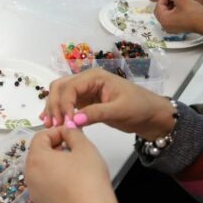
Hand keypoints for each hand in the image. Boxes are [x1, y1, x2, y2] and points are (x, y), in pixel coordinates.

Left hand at [25, 127, 116, 202]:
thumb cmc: (89, 178)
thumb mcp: (85, 148)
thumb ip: (73, 133)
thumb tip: (67, 131)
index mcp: (36, 157)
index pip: (40, 136)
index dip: (57, 132)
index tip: (72, 135)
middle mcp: (29, 174)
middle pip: (38, 153)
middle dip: (54, 148)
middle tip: (74, 150)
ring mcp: (34, 192)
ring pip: (41, 171)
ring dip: (54, 165)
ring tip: (74, 167)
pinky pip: (44, 186)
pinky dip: (54, 181)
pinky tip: (71, 185)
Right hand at [41, 69, 175, 139]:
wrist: (152, 116)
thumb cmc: (140, 108)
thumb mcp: (120, 111)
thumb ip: (96, 114)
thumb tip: (73, 120)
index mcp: (95, 77)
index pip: (70, 87)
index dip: (64, 104)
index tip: (66, 122)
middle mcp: (87, 80)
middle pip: (60, 87)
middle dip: (54, 104)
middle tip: (53, 125)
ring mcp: (85, 91)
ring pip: (60, 94)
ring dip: (53, 108)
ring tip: (50, 125)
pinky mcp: (85, 101)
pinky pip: (66, 104)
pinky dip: (58, 111)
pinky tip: (52, 122)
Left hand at [155, 0, 202, 45]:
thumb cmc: (196, 14)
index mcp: (164, 20)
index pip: (159, 4)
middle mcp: (166, 25)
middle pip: (164, 7)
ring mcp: (173, 26)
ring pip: (172, 9)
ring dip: (180, 0)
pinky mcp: (180, 26)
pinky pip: (177, 13)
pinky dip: (183, 6)